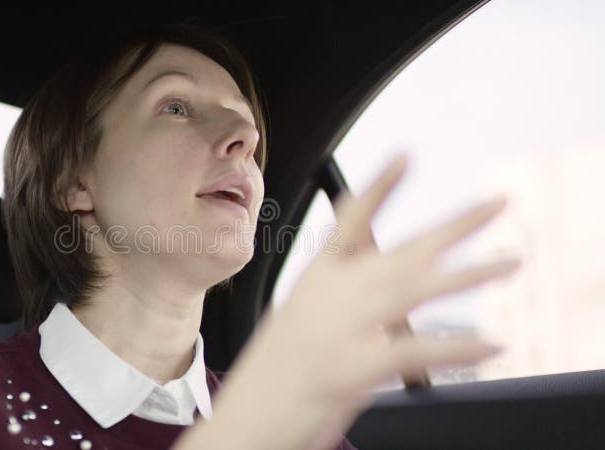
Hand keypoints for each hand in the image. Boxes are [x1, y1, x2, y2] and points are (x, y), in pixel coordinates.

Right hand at [174, 154, 518, 449]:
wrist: (243, 423)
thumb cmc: (272, 380)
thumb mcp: (305, 327)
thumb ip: (348, 307)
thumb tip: (395, 304)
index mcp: (315, 282)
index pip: (351, 222)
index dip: (379, 187)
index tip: (406, 156)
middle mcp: (328, 296)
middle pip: (401, 250)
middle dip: (454, 225)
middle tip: (496, 204)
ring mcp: (338, 328)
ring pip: (413, 289)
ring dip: (469, 274)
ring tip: (510, 261)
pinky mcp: (349, 366)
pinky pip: (414, 351)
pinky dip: (457, 349)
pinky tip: (491, 342)